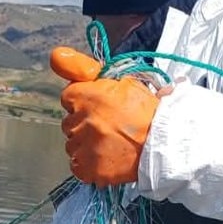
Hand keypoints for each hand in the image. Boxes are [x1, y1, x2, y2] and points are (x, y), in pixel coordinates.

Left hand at [50, 47, 158, 187]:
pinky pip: (77, 166)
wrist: (167, 143)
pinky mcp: (89, 169)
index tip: (99, 106)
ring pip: (72, 145)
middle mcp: (80, 122)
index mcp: (86, 97)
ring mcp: (83, 147)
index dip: (84, 101)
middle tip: (110, 126)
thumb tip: (55, 54)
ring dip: (86, 144)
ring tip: (111, 143)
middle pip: (69, 123)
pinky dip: (89, 164)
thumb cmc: (147, 111)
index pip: (68, 97)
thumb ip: (83, 68)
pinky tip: (107, 157)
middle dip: (84, 123)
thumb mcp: (120, 81)